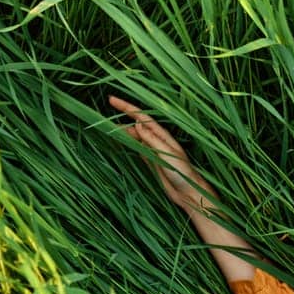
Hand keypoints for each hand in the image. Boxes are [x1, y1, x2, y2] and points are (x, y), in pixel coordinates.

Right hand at [110, 95, 215, 216]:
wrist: (188, 192)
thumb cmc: (182, 172)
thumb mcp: (167, 153)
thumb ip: (152, 139)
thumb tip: (137, 123)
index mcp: (161, 135)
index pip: (141, 117)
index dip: (127, 108)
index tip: (112, 100)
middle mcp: (156, 140)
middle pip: (135, 124)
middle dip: (122, 116)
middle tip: (106, 111)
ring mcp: (152, 150)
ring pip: (134, 136)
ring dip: (122, 130)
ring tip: (107, 126)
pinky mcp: (150, 161)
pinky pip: (136, 148)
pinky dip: (127, 143)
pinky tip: (119, 141)